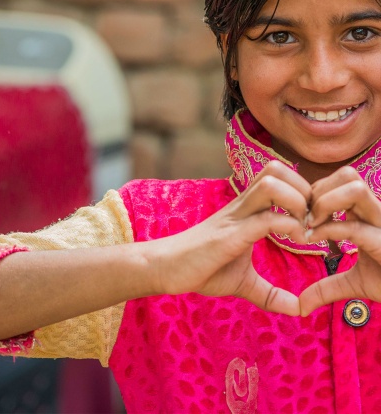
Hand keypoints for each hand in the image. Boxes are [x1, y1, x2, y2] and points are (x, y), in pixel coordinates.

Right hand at [150, 160, 309, 315]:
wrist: (165, 268)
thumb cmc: (200, 269)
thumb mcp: (242, 282)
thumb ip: (269, 293)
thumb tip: (298, 310)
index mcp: (246, 209)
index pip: (278, 175)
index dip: (303, 189)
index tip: (312, 219)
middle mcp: (242, 205)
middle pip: (276, 168)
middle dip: (304, 189)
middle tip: (312, 219)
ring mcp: (235, 217)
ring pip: (272, 183)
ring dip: (297, 201)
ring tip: (303, 227)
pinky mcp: (229, 235)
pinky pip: (265, 218)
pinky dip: (288, 226)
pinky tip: (295, 242)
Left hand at [300, 167, 380, 315]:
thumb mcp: (354, 284)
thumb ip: (326, 288)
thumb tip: (301, 305)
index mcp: (369, 214)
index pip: (341, 180)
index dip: (315, 191)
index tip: (300, 216)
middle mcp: (378, 212)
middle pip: (347, 174)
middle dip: (318, 190)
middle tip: (303, 217)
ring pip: (354, 187)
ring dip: (324, 202)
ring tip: (311, 225)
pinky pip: (355, 226)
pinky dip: (329, 230)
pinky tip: (314, 240)